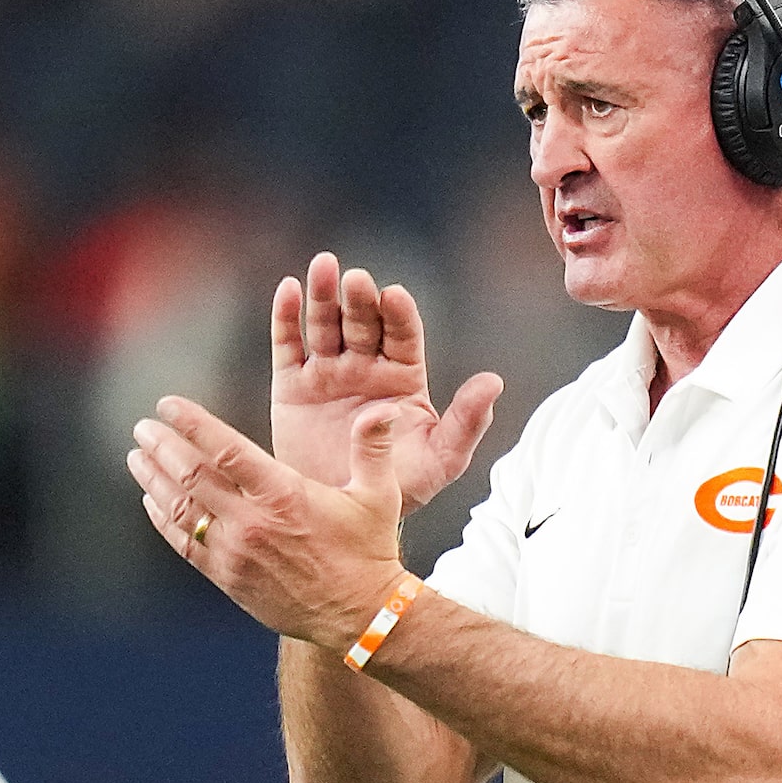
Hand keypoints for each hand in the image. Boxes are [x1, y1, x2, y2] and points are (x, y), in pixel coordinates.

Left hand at [131, 396, 408, 651]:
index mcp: (283, 494)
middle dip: (162, 447)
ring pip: (180, 509)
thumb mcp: (378, 495)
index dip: (191, 423)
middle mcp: (252, 521)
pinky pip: (184, 545)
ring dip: (152, 480)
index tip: (166, 406)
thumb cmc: (369, 551)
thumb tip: (384, 409)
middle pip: (190, 475)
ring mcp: (235, 552)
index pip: (224, 449)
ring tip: (137, 458)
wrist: (361, 616)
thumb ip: (373, 447)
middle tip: (143, 429)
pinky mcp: (228, 578)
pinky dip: (163, 519)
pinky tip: (151, 502)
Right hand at [269, 252, 501, 510]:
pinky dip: (287, 317)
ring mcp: (328, 373)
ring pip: (325, 325)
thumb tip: (494, 381)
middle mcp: (366, 366)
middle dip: (360, 300)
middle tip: (357, 280)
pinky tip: (289, 289)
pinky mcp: (292, 386)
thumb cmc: (403, 488)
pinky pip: (288, 346)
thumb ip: (467, 421)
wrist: (346, 515)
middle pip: (362, 323)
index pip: (403, 336)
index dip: (399, 315)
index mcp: (403, 376)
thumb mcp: (441, 459)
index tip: (394, 296)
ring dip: (323, 295)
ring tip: (323, 266)